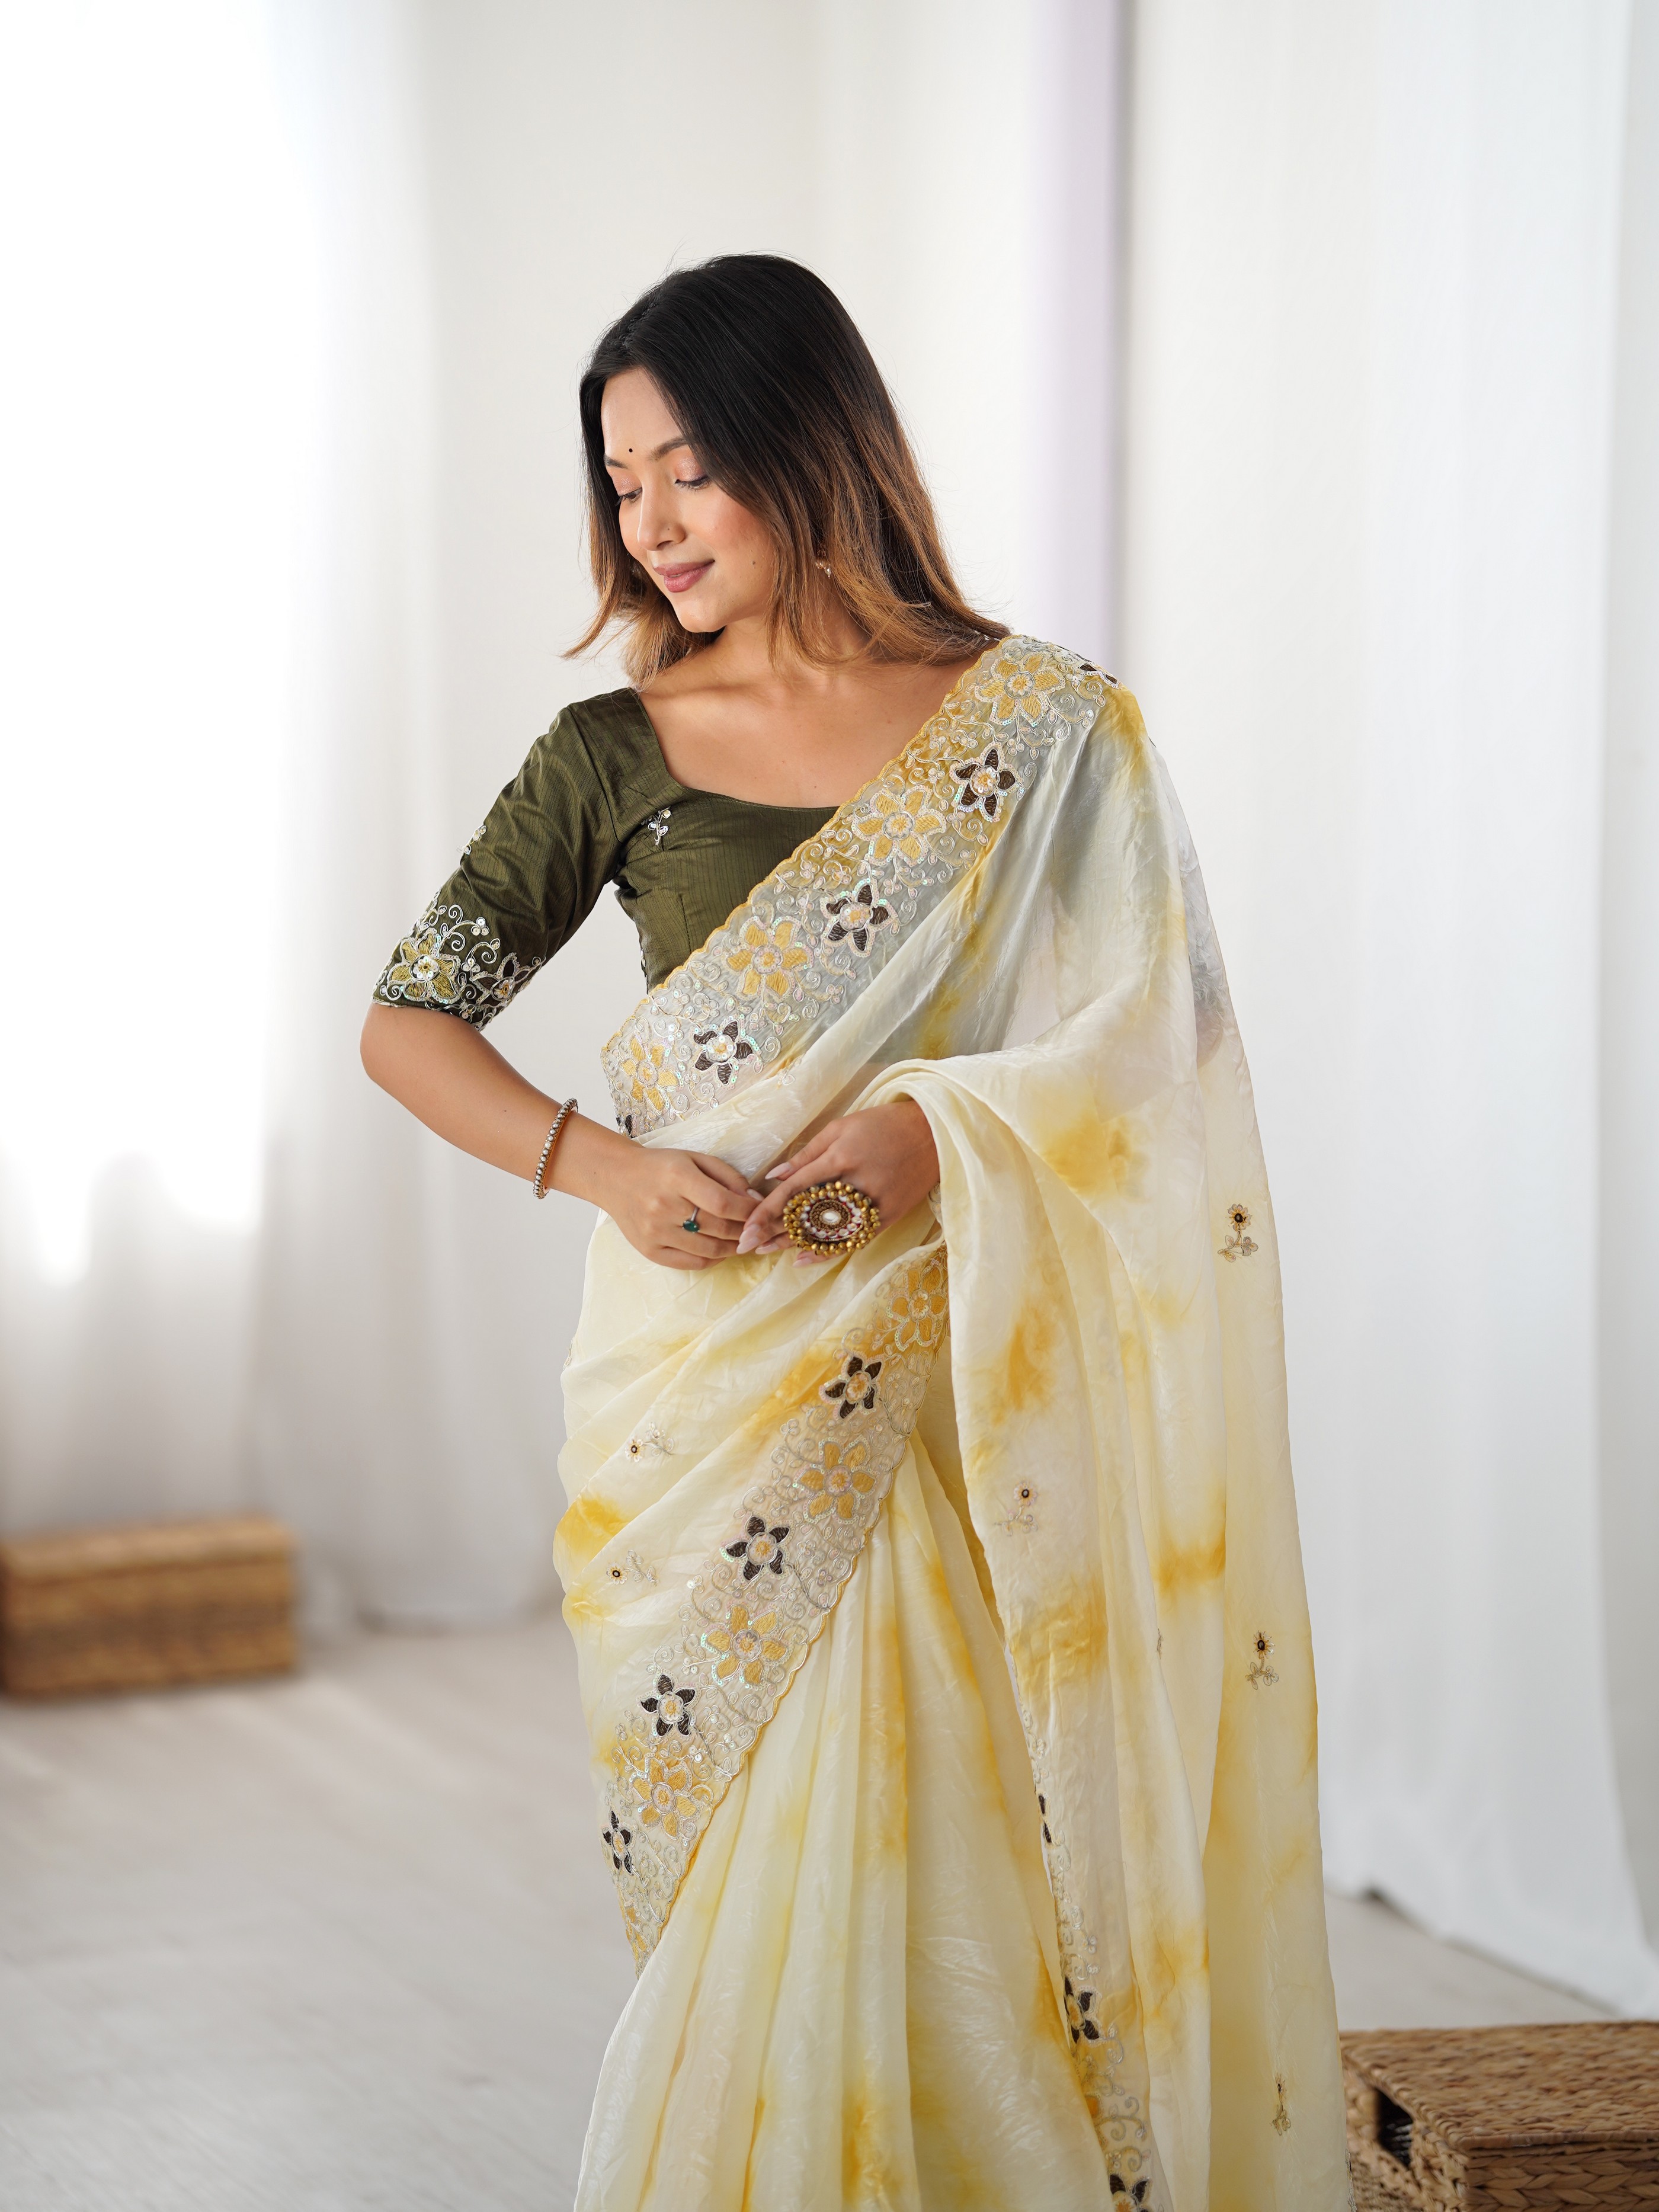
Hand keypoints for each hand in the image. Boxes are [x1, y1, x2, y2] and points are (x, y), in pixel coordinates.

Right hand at [609, 1145, 759, 1270]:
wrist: (616, 1178)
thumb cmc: (661, 1166)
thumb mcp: (695, 1159)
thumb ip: (728, 1177)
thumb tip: (755, 1202)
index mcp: (677, 1177)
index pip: (723, 1203)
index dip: (748, 1212)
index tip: (762, 1212)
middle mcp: (664, 1206)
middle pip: (718, 1228)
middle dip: (745, 1231)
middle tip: (757, 1230)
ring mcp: (655, 1231)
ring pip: (708, 1250)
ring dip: (733, 1248)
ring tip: (742, 1241)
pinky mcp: (649, 1250)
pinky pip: (690, 1263)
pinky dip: (712, 1260)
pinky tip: (720, 1251)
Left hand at [736, 1100, 938, 1258]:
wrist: (934, 1132)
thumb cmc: (883, 1124)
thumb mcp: (842, 1126)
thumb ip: (808, 1152)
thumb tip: (775, 1176)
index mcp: (841, 1157)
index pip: (796, 1189)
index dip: (768, 1210)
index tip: (746, 1228)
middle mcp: (857, 1183)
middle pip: (808, 1215)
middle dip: (774, 1231)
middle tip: (747, 1246)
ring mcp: (875, 1203)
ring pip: (828, 1231)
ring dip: (794, 1244)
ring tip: (767, 1252)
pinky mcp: (890, 1216)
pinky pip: (853, 1239)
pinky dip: (827, 1251)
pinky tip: (804, 1259)